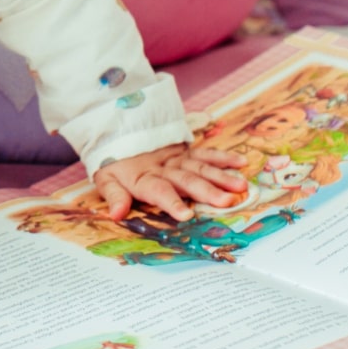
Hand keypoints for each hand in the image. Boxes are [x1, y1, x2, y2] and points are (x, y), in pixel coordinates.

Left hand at [93, 144, 248, 220]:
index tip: (186, 215)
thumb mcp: (106, 179)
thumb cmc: (115, 163)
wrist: (119, 133)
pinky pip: (206, 154)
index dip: (171, 202)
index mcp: (143, 177)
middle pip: (186, 179)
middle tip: (226, 201)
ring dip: (221, 176)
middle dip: (207, 191)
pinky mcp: (186, 152)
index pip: (158, 190)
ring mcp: (177, 159)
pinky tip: (241, 162)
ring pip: (200, 167)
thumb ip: (114, 196)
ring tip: (241, 186)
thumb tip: (115, 214)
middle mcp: (163, 168)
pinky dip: (223, 157)